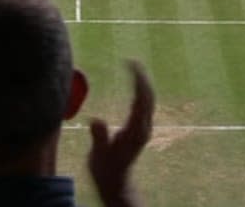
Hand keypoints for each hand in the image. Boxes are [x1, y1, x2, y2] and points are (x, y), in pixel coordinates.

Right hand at [88, 60, 154, 206]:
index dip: (137, 81)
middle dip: (142, 77)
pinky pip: (144, 105)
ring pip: (148, 100)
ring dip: (142, 83)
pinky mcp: (141, 129)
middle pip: (148, 97)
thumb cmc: (106, 171)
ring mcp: (144, 128)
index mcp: (135, 131)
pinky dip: (140, 91)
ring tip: (134, 67)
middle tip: (133, 61)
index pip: (140, 100)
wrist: (116, 183)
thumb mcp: (99, 156)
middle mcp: (143, 128)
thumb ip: (99, 138)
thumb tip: (96, 120)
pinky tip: (135, 85)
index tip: (130, 65)